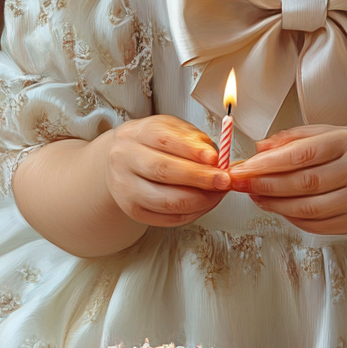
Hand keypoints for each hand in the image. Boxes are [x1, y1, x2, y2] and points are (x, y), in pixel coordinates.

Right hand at [103, 115, 229, 227]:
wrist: (122, 160)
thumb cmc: (154, 143)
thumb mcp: (172, 129)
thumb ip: (194, 141)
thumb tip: (216, 159)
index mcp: (137, 133)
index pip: (164, 140)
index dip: (191, 150)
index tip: (215, 158)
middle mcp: (125, 160)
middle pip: (162, 171)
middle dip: (198, 178)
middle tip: (224, 180)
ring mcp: (126, 189)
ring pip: (165, 200)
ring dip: (199, 200)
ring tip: (218, 193)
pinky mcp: (134, 211)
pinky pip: (168, 218)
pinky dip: (192, 212)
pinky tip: (205, 202)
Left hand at [227, 125, 346, 235]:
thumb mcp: (331, 136)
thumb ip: (295, 138)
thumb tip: (260, 148)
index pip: (303, 154)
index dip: (269, 163)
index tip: (243, 167)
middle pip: (303, 182)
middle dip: (265, 184)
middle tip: (240, 184)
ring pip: (307, 208)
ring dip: (274, 204)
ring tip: (254, 196)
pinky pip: (315, 225)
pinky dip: (290, 217)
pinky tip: (277, 208)